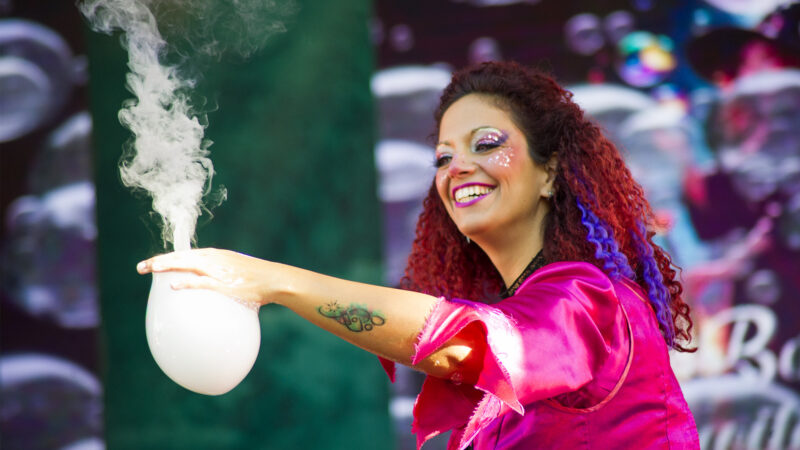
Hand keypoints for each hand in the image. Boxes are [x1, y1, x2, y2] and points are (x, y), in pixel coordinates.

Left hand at [137, 248, 280, 305]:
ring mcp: (218, 270)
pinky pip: (201, 282)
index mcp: (215, 256)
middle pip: (180, 257)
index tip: (151, 264)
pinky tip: (173, 285)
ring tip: (151, 270)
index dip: (167, 257)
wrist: (273, 279)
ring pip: (186, 264)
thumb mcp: (234, 271)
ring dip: (167, 266)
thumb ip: (218, 277)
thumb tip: (206, 289)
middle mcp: (213, 259)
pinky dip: (186, 282)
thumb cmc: (256, 278)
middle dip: (159, 261)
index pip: (185, 254)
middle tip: (141, 267)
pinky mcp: (224, 283)